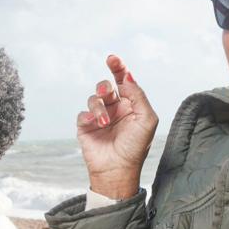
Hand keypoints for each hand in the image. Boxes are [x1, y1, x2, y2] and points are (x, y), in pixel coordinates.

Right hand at [77, 55, 158, 198]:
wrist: (118, 169)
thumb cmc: (136, 146)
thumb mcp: (146, 119)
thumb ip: (138, 96)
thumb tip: (127, 78)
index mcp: (131, 105)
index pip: (124, 81)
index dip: (118, 68)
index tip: (112, 58)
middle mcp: (115, 109)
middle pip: (106, 86)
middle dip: (104, 86)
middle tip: (106, 93)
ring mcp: (99, 118)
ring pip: (93, 98)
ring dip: (98, 107)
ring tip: (105, 121)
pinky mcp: (86, 127)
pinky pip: (82, 113)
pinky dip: (88, 116)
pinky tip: (95, 124)